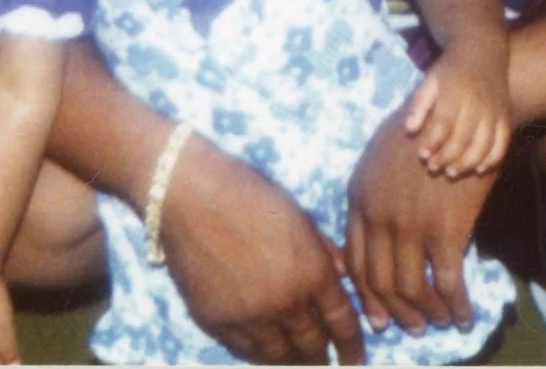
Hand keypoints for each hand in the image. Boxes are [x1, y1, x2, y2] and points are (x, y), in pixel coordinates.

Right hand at [160, 134, 364, 363]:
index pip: (342, 324)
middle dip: (322, 359)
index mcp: (312, 272)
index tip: (356, 363)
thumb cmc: (249, 195)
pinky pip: (245, 351)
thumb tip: (346, 276)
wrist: (189, 195)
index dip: (352, 348)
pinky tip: (265, 355)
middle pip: (312, 346)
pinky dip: (259, 356)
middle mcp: (286, 302)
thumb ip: (324, 252)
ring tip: (298, 364)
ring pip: (279, 357)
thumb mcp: (299, 217)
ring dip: (292, 363)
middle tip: (327, 365)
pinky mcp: (216, 322)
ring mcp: (249, 317)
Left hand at [346, 114, 496, 336]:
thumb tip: (367, 234)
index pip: (354, 264)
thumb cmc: (423, 128)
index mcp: (358, 199)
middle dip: (396, 313)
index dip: (366, 297)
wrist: (461, 108)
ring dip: (426, 313)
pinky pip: (446, 282)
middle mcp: (378, 217)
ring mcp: (410, 225)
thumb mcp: (378, 158)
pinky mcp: (446, 229)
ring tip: (438, 320)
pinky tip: (464, 313)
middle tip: (411, 326)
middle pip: (378, 284)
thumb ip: (369, 197)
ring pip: (410, 290)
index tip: (380, 316)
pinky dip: (455, 305)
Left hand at [402, 44, 509, 179]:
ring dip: (467, 164)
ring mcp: (494, 113)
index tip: (422, 155)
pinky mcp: (506, 118)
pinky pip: (502, 144)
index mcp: (455, 94)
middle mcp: (477, 105)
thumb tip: (409, 130)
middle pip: (463, 139)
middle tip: (433, 167)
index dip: (432, 143)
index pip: (443, 124)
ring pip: (483, 146)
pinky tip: (478, 170)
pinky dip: (492, 160)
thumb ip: (419, 105)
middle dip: (446, 158)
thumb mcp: (430, 80)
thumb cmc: (451, 70)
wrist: (483, 52)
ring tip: (451, 172)